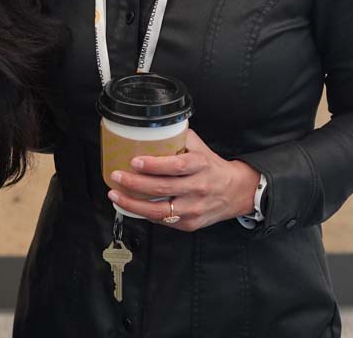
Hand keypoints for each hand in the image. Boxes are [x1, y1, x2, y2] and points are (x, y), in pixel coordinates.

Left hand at [106, 129, 259, 231]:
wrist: (237, 192)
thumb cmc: (212, 167)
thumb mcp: (200, 148)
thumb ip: (178, 137)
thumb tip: (151, 128)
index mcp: (200, 165)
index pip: (176, 166)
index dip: (154, 165)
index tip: (135, 161)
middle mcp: (198, 187)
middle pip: (163, 188)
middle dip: (135, 183)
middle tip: (117, 175)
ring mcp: (194, 208)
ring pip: (159, 210)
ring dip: (134, 203)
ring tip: (116, 194)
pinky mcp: (190, 224)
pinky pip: (163, 221)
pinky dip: (144, 214)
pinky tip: (131, 206)